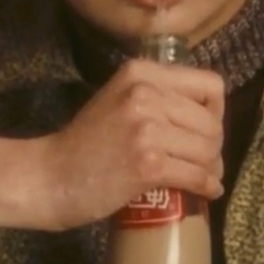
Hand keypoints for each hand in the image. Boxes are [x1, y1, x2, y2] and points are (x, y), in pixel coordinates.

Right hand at [31, 59, 225, 231]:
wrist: (48, 177)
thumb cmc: (85, 141)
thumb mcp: (121, 98)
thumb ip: (159, 95)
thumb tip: (210, 113)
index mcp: (142, 72)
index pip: (210, 84)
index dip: (216, 109)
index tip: (204, 128)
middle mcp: (147, 94)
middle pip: (211, 121)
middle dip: (214, 144)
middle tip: (206, 160)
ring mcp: (147, 129)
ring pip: (207, 150)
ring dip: (212, 167)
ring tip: (206, 175)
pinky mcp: (148, 165)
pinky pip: (196, 175)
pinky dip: (206, 186)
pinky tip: (208, 191)